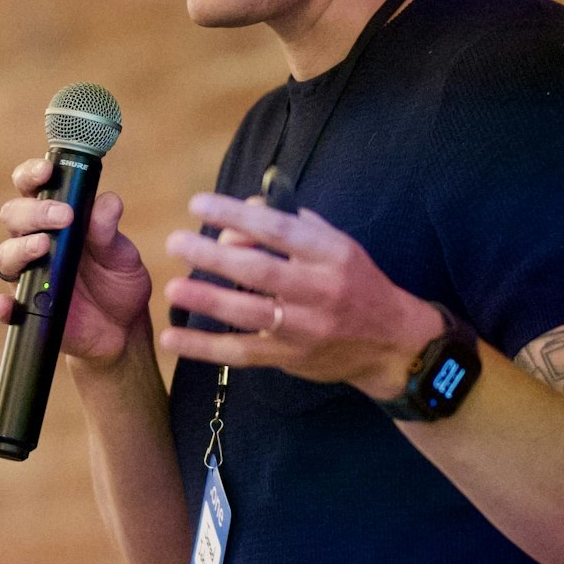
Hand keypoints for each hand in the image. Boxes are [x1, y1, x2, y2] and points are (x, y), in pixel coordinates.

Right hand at [0, 155, 153, 370]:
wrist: (121, 329)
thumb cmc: (116, 281)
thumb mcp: (122, 256)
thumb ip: (109, 231)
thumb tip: (108, 202)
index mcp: (56, 219)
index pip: (33, 187)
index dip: (32, 174)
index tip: (47, 171)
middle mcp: (35, 241)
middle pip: (14, 216)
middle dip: (34, 212)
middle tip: (63, 216)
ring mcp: (28, 275)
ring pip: (6, 256)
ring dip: (20, 249)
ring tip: (43, 246)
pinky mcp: (27, 308)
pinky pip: (7, 307)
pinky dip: (3, 306)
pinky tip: (8, 304)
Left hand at [160, 194, 444, 402]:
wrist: (391, 343)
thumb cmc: (355, 283)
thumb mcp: (336, 245)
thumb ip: (291, 227)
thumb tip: (237, 217)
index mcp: (331, 254)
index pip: (278, 230)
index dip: (236, 214)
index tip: (198, 203)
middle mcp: (319, 290)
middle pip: (258, 271)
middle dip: (213, 256)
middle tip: (176, 242)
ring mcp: (304, 329)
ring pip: (249, 313)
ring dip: (207, 299)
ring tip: (173, 287)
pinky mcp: (290, 359)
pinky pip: (241, 352)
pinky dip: (204, 347)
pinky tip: (172, 339)